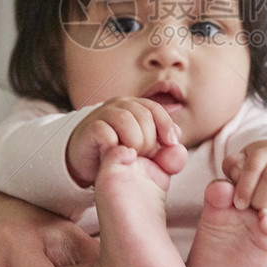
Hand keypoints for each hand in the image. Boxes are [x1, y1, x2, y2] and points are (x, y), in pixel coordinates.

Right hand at [67, 97, 184, 185]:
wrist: (88, 161)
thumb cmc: (119, 154)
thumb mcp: (145, 153)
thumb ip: (164, 153)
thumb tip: (179, 147)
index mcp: (135, 107)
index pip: (155, 109)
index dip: (166, 125)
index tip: (172, 143)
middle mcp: (120, 105)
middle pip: (144, 115)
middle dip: (149, 139)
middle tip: (144, 155)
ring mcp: (103, 114)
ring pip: (126, 120)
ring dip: (134, 141)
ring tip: (132, 155)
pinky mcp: (90, 128)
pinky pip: (104, 131)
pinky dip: (114, 144)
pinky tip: (117, 154)